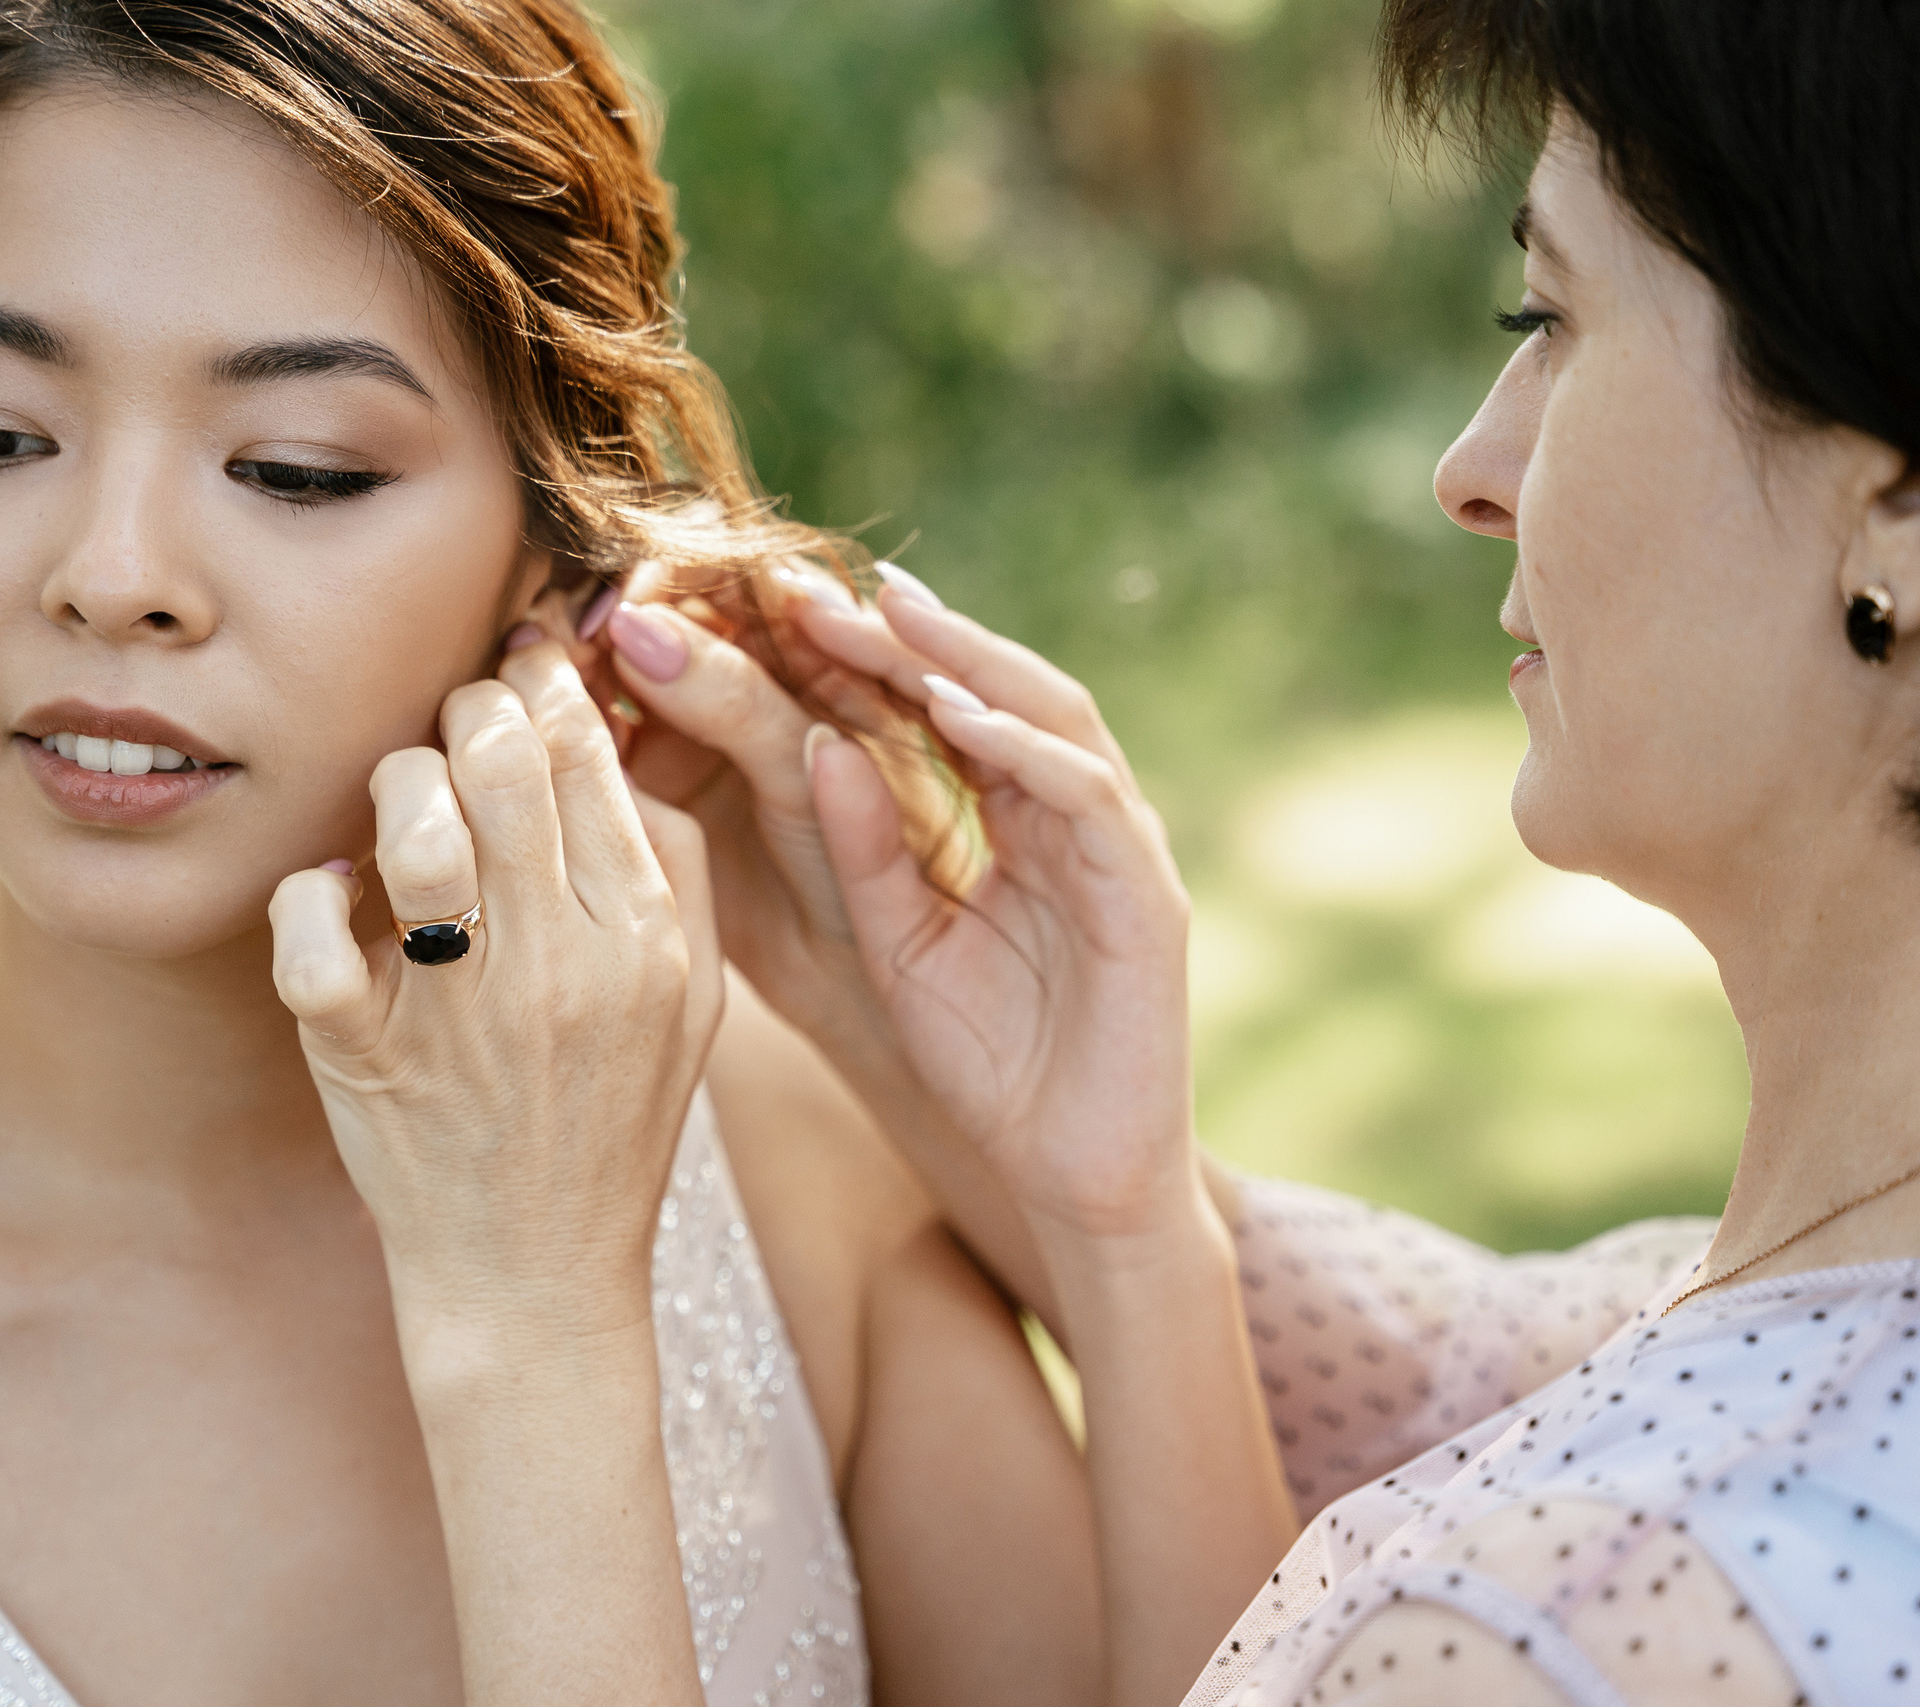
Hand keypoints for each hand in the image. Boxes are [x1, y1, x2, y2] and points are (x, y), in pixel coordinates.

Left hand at [265, 637, 721, 1365]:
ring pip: (412, 824)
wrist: (537, 1280)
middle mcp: (559, 965)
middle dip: (468, 709)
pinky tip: (333, 901)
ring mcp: (458, 1013)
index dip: (541, 682)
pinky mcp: (365, 1056)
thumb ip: (674, 871)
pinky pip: (312, 934)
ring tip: (400, 807)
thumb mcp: (691, 1002)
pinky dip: (308, 897)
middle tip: (455, 718)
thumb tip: (609, 745)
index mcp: (642, 939)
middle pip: (500, 760)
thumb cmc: (609, 1124)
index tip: (517, 663)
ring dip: (395, 785)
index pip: (586, 755)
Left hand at [607, 567, 1199, 1256]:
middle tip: (812, 588)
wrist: (1072, 1182)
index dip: (863, 663)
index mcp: (1012, 823)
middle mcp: (1071, 817)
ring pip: (1051, 717)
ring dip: (969, 661)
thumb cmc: (989, 1069)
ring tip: (885, 618)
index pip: (938, 716)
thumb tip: (814, 745)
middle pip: (994, 692)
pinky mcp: (1147, 893)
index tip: (772, 617)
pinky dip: (1023, 748)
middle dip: (908, 638)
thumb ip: (863, 850)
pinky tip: (956, 713)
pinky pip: (1087, 796)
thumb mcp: (897, 944)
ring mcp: (1116, 847)